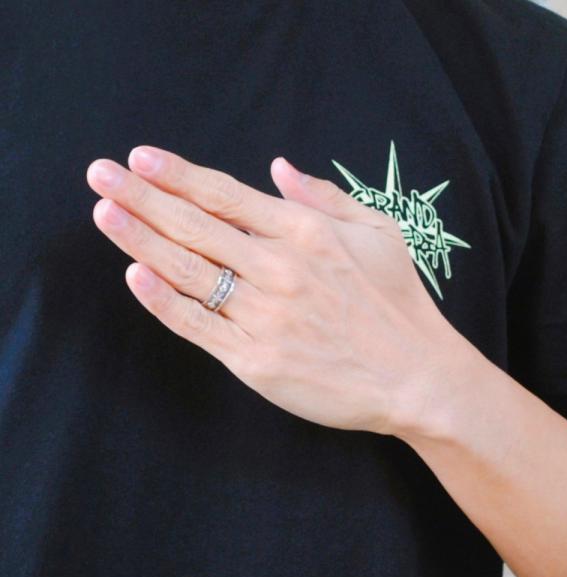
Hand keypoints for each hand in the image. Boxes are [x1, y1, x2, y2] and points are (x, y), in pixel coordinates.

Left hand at [86, 146, 473, 437]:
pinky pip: (200, 326)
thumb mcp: (377, 232)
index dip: (178, 175)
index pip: (226, 195)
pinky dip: (164, 301)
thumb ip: (325, 196)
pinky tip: (136, 276)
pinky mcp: (257, 360)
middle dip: (143, 197)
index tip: (141, 159)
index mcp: (306, 233)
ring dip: (141, 240)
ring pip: (189, 272)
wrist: (416, 377)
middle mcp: (280, 269)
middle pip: (197, 226)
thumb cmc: (399, 302)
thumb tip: (279, 168)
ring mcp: (266, 316)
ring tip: (105, 214)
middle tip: (100, 174)